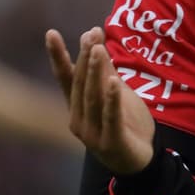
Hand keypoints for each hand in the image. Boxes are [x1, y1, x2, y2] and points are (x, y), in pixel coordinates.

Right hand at [44, 27, 155, 173]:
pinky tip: (113, 80)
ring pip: (93, 97)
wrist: (142, 162)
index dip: (58, 57)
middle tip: (89, 35)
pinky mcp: (111, 142)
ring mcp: (92, 132)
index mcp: (78, 108)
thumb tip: (97, 45)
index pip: (66, 78)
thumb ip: (108, 74)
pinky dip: (111, 98)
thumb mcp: (118, 96)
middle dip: (84, 58)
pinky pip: (111, 117)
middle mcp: (79, 119)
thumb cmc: (128, 126)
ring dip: (96, 71)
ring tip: (98, 49)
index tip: (52, 33)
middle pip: (80, 84)